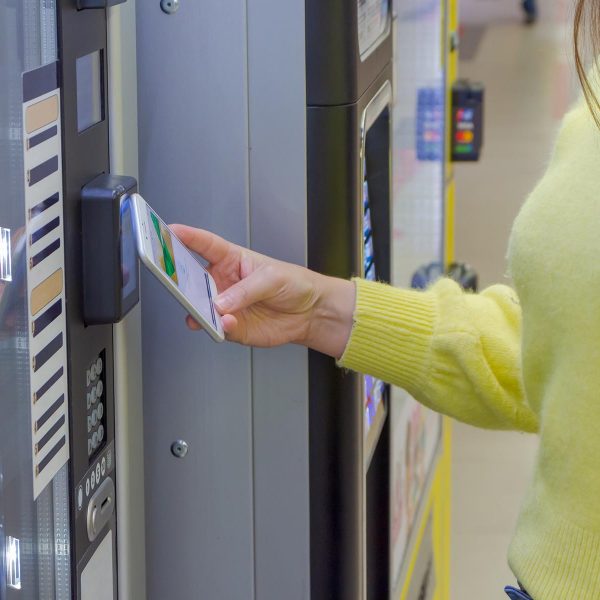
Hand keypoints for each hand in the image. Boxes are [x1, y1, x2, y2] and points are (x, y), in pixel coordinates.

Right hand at [170, 225, 355, 357]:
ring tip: (203, 310)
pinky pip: (217, 328)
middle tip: (172, 280)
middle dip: (179, 279)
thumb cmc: (294, 284)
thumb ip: (246, 289)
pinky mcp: (233, 327)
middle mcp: (223, 282)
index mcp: (231, 259)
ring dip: (197, 309)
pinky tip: (226, 323)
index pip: (203, 245)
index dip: (185, 237)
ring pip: (200, 307)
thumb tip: (221, 302)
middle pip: (193, 279)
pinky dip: (218, 327)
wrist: (310, 313)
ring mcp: (226, 306)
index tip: (167, 231)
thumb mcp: (272, 277)